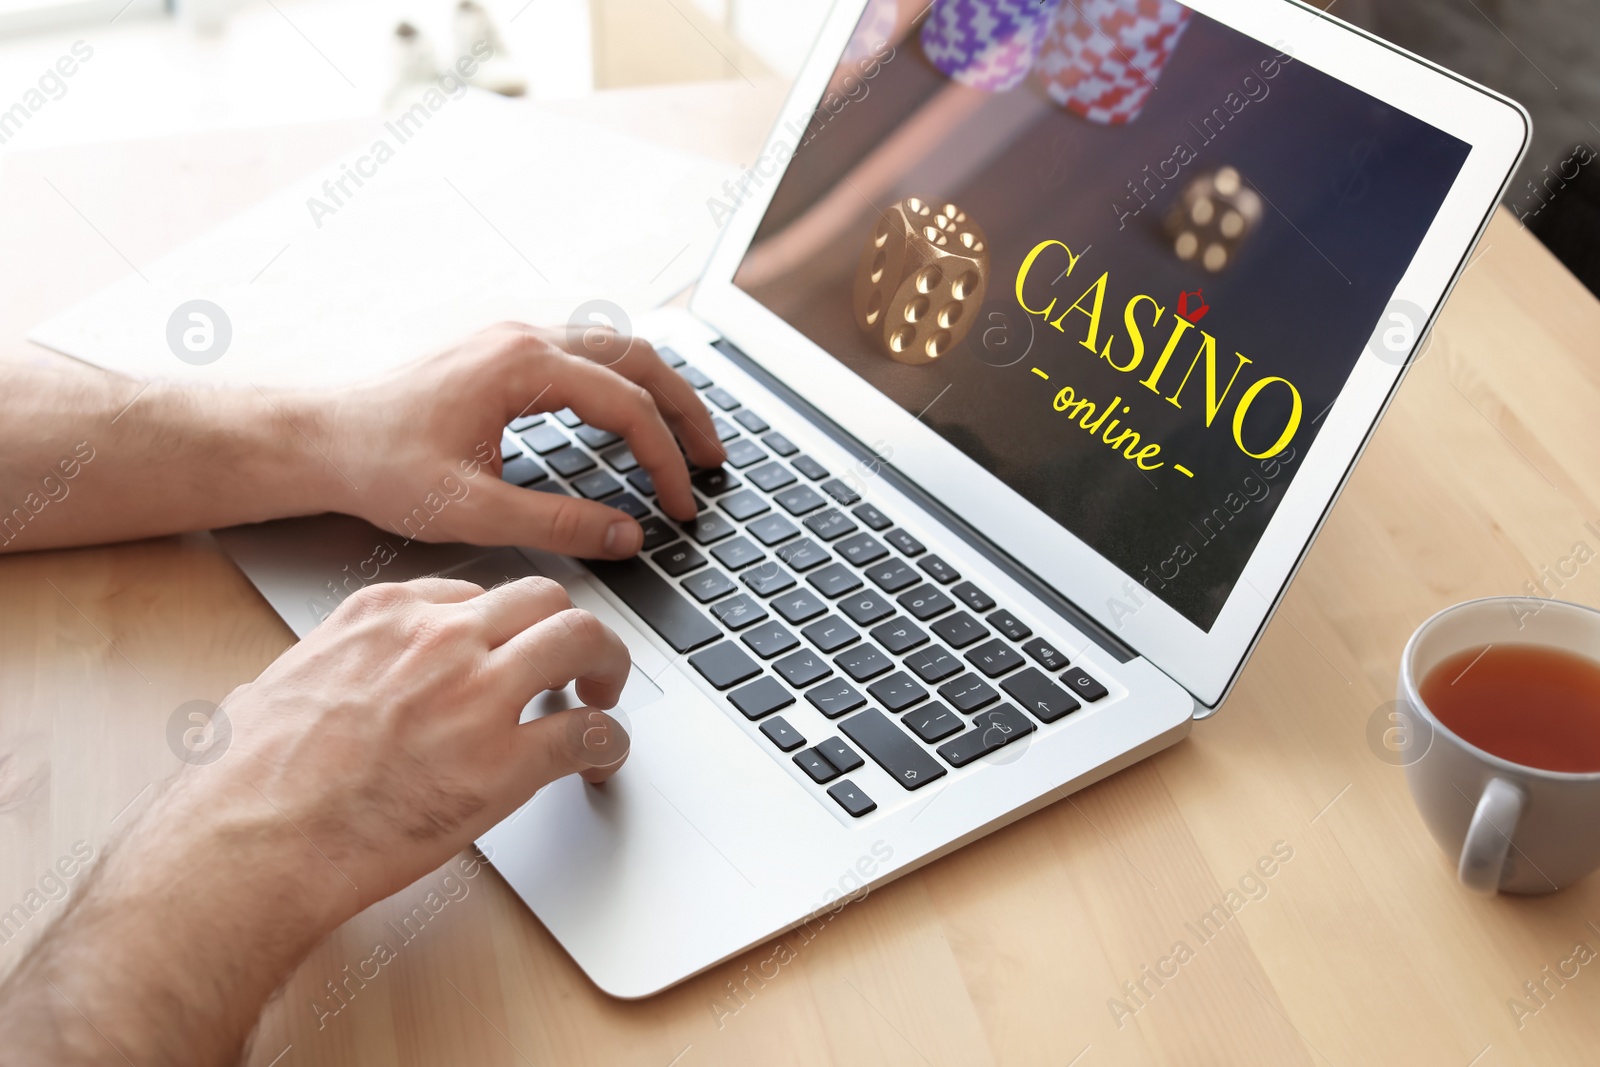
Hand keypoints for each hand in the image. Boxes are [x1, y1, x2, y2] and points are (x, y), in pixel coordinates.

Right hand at [0, 576, 631, 1066]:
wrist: (251, 842)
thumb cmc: (249, 780)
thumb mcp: (276, 685)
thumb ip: (321, 672)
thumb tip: (308, 689)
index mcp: (383, 616)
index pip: (473, 594)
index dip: (502, 626)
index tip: (509, 647)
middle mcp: (439, 640)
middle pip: (542, 599)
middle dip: (567, 628)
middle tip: (578, 663)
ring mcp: (477, 695)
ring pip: (580, 640)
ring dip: (606, 665)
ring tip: (604, 696)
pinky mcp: (504, 764)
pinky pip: (587, 734)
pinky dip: (608, 744)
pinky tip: (603, 760)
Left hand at [316, 322, 725, 556]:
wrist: (318, 437)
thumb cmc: (379, 465)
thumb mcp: (471, 509)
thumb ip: (557, 524)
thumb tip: (626, 537)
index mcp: (522, 364)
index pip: (626, 406)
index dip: (664, 459)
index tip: (680, 506)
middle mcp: (525, 337)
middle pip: (640, 358)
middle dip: (686, 410)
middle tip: (713, 461)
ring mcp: (514, 338)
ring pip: (618, 348)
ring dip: (660, 391)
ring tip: (688, 439)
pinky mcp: (504, 353)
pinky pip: (589, 354)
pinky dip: (626, 385)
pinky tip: (631, 420)